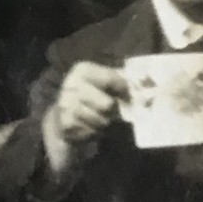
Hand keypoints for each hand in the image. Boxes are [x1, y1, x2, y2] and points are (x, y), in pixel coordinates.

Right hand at [40, 62, 128, 177]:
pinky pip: (92, 131)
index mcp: (82, 69)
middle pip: (107, 104)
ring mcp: (66, 105)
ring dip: (104, 122)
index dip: (124, 89)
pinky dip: (95, 132)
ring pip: (101, 120)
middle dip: (112, 110)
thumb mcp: (100, 82)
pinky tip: (88, 125)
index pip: (111, 78)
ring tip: (98, 118)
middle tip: (110, 110)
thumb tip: (142, 81)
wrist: (61, 118)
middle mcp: (71, 84)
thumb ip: (119, 79)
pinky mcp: (66, 123)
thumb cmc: (88, 96)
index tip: (127, 95)